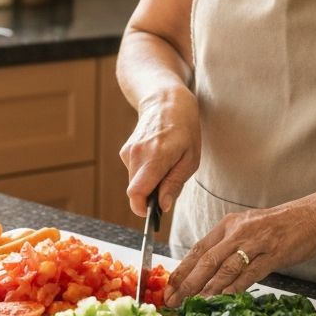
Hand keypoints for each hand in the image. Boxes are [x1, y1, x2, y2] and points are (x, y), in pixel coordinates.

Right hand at [120, 87, 200, 216]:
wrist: (166, 102)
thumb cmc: (184, 130)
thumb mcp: (190, 159)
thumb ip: (174, 184)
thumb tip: (162, 206)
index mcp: (155, 157)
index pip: (136, 193)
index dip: (141, 208)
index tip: (151, 214)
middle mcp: (136, 154)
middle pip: (136, 191)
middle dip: (150, 195)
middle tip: (169, 183)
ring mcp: (128, 152)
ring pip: (135, 182)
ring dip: (149, 182)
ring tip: (166, 165)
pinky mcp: (125, 151)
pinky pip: (134, 172)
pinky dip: (145, 172)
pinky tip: (157, 157)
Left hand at [163, 200, 315, 305]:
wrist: (311, 216)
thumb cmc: (279, 225)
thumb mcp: (247, 228)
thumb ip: (229, 246)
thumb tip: (207, 270)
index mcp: (229, 225)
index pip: (198, 249)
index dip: (182, 269)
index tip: (168, 287)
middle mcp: (238, 231)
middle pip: (207, 260)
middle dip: (187, 283)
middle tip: (174, 300)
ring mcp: (256, 242)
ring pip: (225, 267)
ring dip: (207, 288)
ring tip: (193, 304)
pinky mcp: (273, 253)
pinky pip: (250, 272)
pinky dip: (236, 287)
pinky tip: (224, 298)